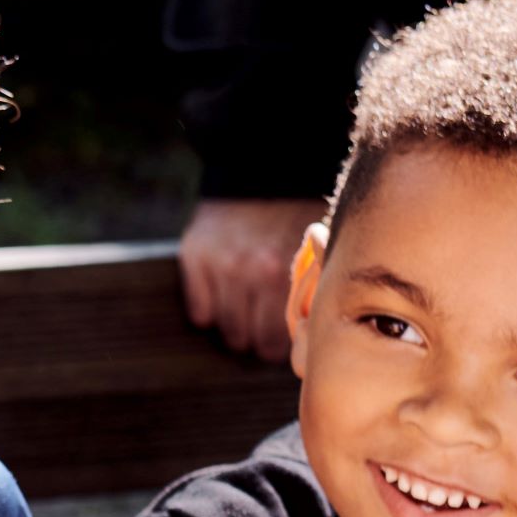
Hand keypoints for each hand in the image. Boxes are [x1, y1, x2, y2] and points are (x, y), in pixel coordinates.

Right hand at [177, 199, 322, 359]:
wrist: (261, 174)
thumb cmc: (298, 217)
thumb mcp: (321, 250)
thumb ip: (317, 290)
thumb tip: (316, 337)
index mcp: (288, 273)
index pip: (282, 339)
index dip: (285, 342)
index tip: (288, 338)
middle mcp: (253, 272)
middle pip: (252, 341)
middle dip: (259, 338)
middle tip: (266, 328)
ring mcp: (221, 265)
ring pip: (227, 329)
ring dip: (237, 327)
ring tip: (248, 314)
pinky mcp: (194, 256)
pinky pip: (200, 311)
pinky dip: (210, 310)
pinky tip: (224, 298)